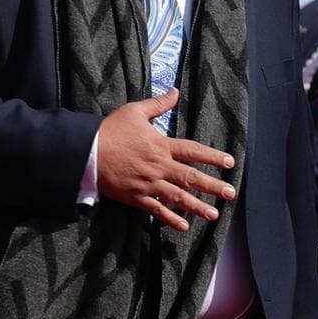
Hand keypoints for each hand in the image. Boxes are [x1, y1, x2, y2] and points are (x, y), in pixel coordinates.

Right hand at [95, 88, 236, 230]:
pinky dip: (170, 219)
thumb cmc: (110, 130)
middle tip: (231, 193)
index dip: (212, 156)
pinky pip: (156, 210)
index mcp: (161, 146)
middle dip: (212, 186)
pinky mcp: (136, 197)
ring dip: (197, 207)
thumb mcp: (134, 111)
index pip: (193, 151)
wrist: (86, 152)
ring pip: (178, 197)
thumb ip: (158, 104)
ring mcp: (148, 184)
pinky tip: (183, 226)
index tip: (229, 163)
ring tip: (214, 215)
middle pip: (191, 178)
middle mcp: (159, 167)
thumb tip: (175, 91)